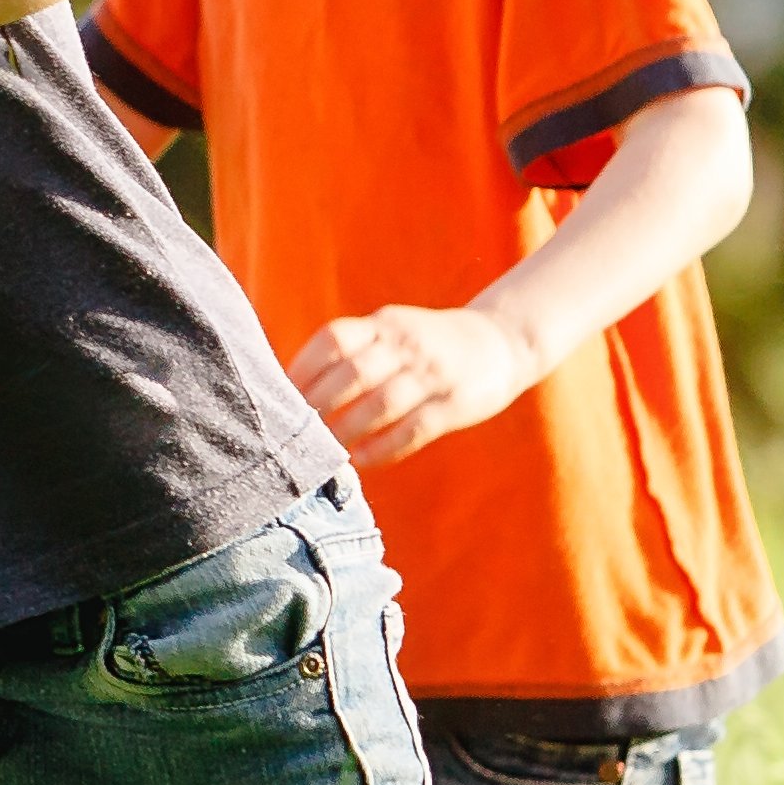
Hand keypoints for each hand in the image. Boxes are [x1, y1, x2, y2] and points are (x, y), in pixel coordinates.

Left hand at [288, 300, 549, 468]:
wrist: (501, 342)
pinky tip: (363, 460)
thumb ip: (355, 349)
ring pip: (383, 403)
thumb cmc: (428, 344)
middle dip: (321, 402)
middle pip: (355, 372)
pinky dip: (386, 447)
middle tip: (298, 429)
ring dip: (349, 429)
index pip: (335, 339)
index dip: (304, 367)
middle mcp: (407, 345)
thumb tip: (296, 383)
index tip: (282, 395)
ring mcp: (434, 373)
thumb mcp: (393, 330)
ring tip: (326, 449)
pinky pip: (416, 429)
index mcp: (385, 324)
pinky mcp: (456, 403)